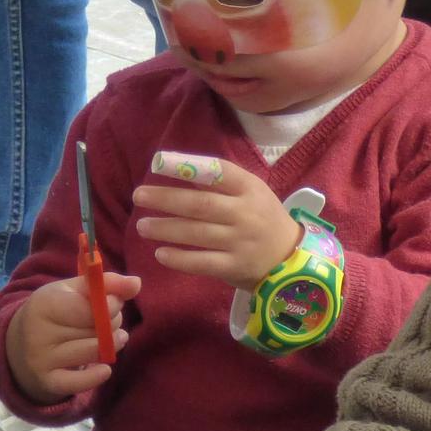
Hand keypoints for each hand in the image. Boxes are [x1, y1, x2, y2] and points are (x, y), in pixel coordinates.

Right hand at [5, 271, 139, 403]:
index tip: (115, 302)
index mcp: (44, 303)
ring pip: (93, 352)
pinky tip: (103, 367)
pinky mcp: (48, 383)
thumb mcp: (73, 291)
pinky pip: (81, 383)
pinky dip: (98, 375)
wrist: (19, 348)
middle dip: (112, 324)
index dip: (111, 304)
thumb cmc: (54, 313)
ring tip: (114, 339)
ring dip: (111, 345)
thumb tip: (136, 283)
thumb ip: (106, 283)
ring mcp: (41, 360)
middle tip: (111, 323)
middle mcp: (39, 332)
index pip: (90, 306)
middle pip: (94, 329)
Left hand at [132, 156, 300, 292]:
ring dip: (166, 229)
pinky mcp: (235, 267)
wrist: (291, 259)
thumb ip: (220, 182)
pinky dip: (180, 259)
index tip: (158, 163)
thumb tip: (178, 167)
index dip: (187, 166)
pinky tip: (160, 254)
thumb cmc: (262, 218)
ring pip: (197, 233)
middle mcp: (245, 213)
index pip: (218, 172)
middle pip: (200, 204)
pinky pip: (202, 263)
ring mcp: (240, 242)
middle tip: (139, 196)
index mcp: (249, 188)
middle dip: (166, 199)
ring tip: (142, 226)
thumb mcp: (252, 192)